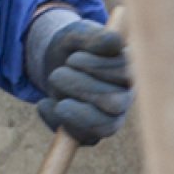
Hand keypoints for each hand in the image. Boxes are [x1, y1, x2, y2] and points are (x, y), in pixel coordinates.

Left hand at [34, 17, 131, 145]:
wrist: (56, 62)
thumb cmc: (75, 47)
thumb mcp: (79, 35)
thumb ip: (95, 38)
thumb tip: (114, 40)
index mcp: (129, 71)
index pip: (127, 74)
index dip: (100, 67)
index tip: (73, 58)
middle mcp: (125, 97)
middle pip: (116, 104)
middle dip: (82, 88)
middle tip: (57, 74)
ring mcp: (109, 118)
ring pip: (104, 126)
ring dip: (74, 110)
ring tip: (53, 86)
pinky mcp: (89, 133)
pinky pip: (80, 137)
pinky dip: (57, 121)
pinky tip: (44, 103)